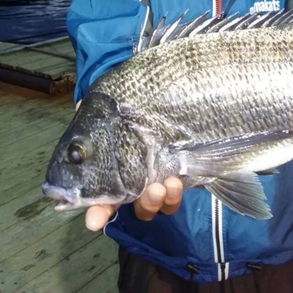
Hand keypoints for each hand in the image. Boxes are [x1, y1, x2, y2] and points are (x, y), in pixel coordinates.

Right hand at [74, 102, 183, 229]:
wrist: (165, 116)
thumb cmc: (132, 119)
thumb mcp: (117, 113)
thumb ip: (99, 115)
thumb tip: (81, 106)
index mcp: (110, 174)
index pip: (99, 199)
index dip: (96, 211)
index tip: (93, 221)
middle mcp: (129, 185)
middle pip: (130, 206)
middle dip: (140, 203)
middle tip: (152, 190)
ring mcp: (150, 188)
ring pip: (150, 206)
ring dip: (157, 200)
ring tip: (165, 185)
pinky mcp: (170, 187)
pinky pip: (171, 201)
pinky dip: (173, 196)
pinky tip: (175, 182)